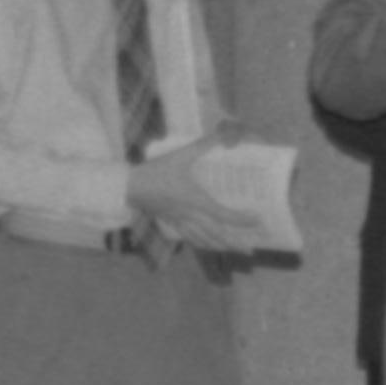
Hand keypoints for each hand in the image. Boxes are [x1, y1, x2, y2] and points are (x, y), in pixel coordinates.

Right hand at [126, 136, 275, 253]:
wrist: (128, 186)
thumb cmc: (155, 171)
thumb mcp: (180, 155)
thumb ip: (203, 145)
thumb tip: (223, 135)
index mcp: (194, 200)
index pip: (222, 214)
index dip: (240, 219)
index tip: (257, 220)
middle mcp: (189, 215)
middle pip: (216, 235)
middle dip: (234, 243)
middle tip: (251, 249)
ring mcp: (180, 222)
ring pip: (203, 240)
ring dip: (220, 246)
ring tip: (233, 249)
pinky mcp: (171, 223)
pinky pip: (190, 238)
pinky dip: (203, 244)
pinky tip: (208, 244)